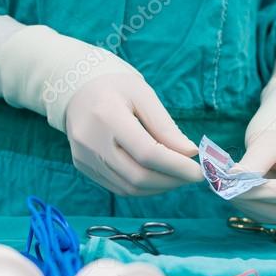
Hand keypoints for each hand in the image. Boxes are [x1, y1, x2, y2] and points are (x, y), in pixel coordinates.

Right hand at [65, 73, 202, 195]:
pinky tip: (155, 177)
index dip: (176, 167)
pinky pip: (117, 187)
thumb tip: (189, 154)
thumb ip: (166, 127)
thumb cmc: (115, 88)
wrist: (76, 89)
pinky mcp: (82, 166)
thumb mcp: (144, 95)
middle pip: (137, 176)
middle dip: (170, 181)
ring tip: (176, 176)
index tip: (199, 172)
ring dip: (158, 188)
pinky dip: (142, 187)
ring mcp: (84, 157)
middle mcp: (91, 141)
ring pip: (128, 188)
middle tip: (190, 176)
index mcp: (107, 116)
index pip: (146, 153)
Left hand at [229, 131, 275, 222]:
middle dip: (252, 201)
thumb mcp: (270, 142)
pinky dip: (253, 208)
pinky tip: (238, 196)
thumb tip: (232, 179)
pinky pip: (273, 215)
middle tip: (225, 190)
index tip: (236, 187)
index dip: (263, 193)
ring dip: (249, 207)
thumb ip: (253, 162)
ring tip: (228, 191)